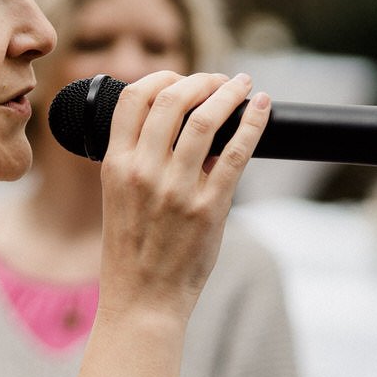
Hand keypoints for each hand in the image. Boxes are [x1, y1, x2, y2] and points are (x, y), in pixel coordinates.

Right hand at [96, 71, 268, 320]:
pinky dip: (253, 123)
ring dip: (229, 93)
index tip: (182, 78)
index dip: (161, 77)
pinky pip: (236, 153)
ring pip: (206, 119)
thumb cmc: (132, 251)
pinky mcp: (209, 207)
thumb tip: (181, 125)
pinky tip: (262, 108)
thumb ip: (138, 161)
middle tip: (220, 79)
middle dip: (201, 79)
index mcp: (115, 165)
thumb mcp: (118, 197)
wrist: (142, 299)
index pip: (133, 98)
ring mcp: (176, 189)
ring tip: (242, 85)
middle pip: (172, 99)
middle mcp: (143, 172)